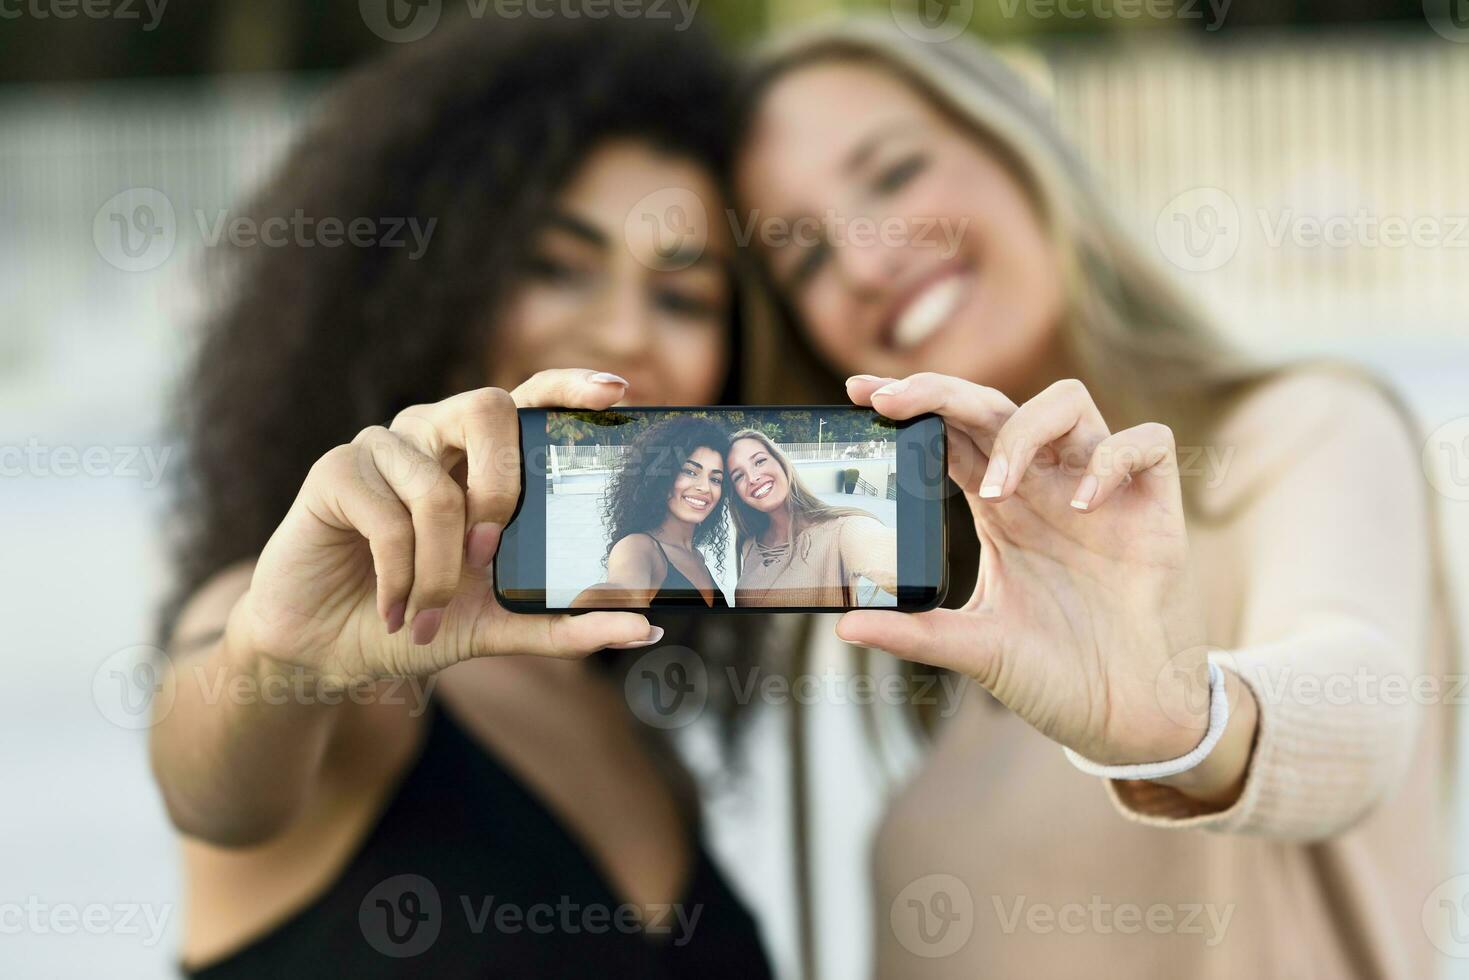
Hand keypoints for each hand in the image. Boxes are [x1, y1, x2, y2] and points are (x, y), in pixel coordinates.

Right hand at [234, 369, 660, 684]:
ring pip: (437, 489)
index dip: (570, 385)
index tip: (616, 392)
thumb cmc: (417, 621)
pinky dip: (398, 576)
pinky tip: (391, 608)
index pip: (531, 397)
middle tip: (488, 555)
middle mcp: (436, 434)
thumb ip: (567, 625)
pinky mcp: (336, 470)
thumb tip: (646, 631)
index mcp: (482, 458)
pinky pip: (387, 515)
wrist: (328, 652)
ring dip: (438, 569)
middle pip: (488, 409)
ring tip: (425, 613)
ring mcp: (384, 446)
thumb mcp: (499, 627)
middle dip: (502, 486)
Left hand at [840, 373, 1214, 767]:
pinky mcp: (1155, 509)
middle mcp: (1046, 488)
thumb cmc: (1058, 675)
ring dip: (1023, 429)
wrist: (1128, 716)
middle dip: (942, 391)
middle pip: (996, 405)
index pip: (951, 433)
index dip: (912, 404)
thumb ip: (913, 632)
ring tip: (996, 488)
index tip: (861, 395)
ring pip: (1069, 402)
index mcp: (1001, 509)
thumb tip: (844, 626)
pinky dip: (1112, 459)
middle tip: (892, 400)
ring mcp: (1101, 492)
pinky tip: (1084, 505)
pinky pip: (1147, 444)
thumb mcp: (974, 647)